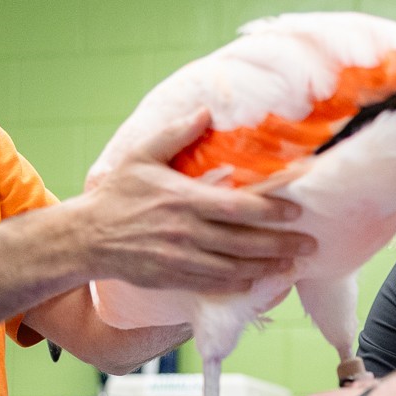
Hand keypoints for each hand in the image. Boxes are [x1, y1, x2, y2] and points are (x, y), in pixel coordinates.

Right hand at [73, 109, 313, 293]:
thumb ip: (176, 134)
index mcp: (183, 200)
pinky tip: (258, 280)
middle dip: (281, 245)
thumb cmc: (117, 194)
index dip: (270, 210)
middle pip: (244, 242)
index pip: (237, 208)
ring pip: (234, 268)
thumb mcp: (142, 156)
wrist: (86, 238)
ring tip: (292, 264)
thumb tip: (205, 111)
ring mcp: (180, 259)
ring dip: (266, 268)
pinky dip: (239, 284)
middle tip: (309, 245)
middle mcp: (186, 233)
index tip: (296, 211)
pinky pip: (214, 284)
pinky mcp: (173, 278)